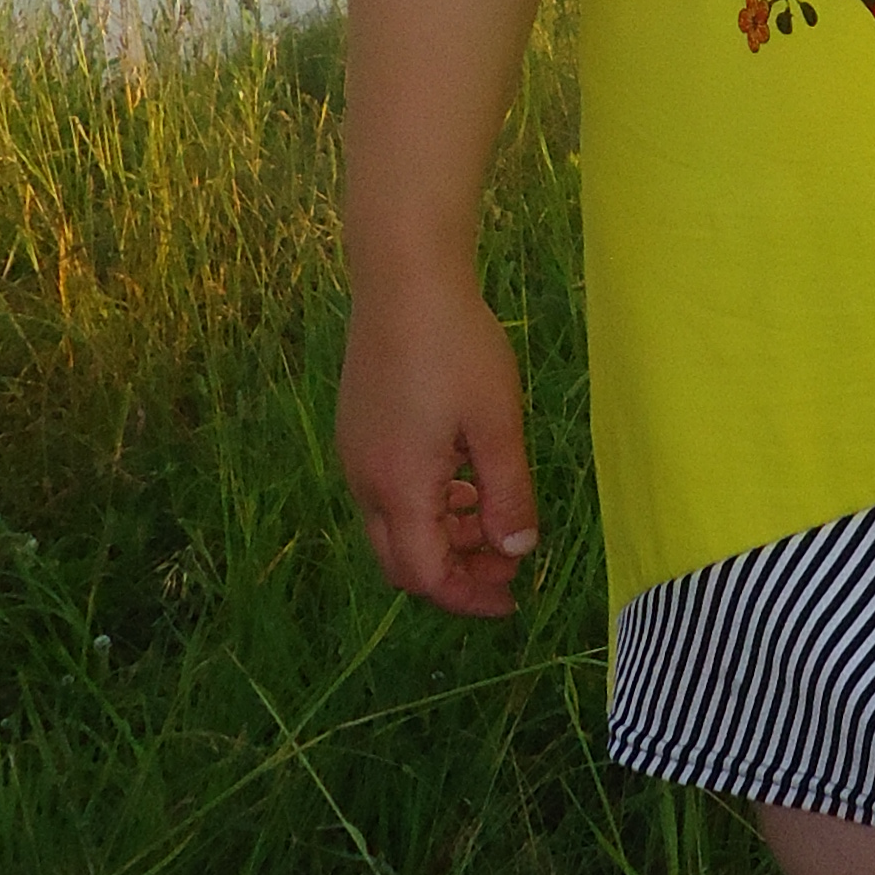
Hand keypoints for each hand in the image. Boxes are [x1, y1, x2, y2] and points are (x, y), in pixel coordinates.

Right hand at [335, 270, 542, 614]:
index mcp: (399, 488)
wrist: (403, 278)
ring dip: (443, 535)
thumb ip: (508, 494)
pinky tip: (462, 476)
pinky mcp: (357, 430)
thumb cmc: (456, 347)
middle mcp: (365, 481)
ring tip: (492, 513)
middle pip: (402, 560)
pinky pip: (387, 491)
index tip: (512, 594)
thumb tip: (519, 550)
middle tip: (506, 561)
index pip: (425, 576)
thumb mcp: (497, 424)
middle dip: (455, 572)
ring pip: (394, 525)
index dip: (469, 596)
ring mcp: (355, 454)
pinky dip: (426, 504)